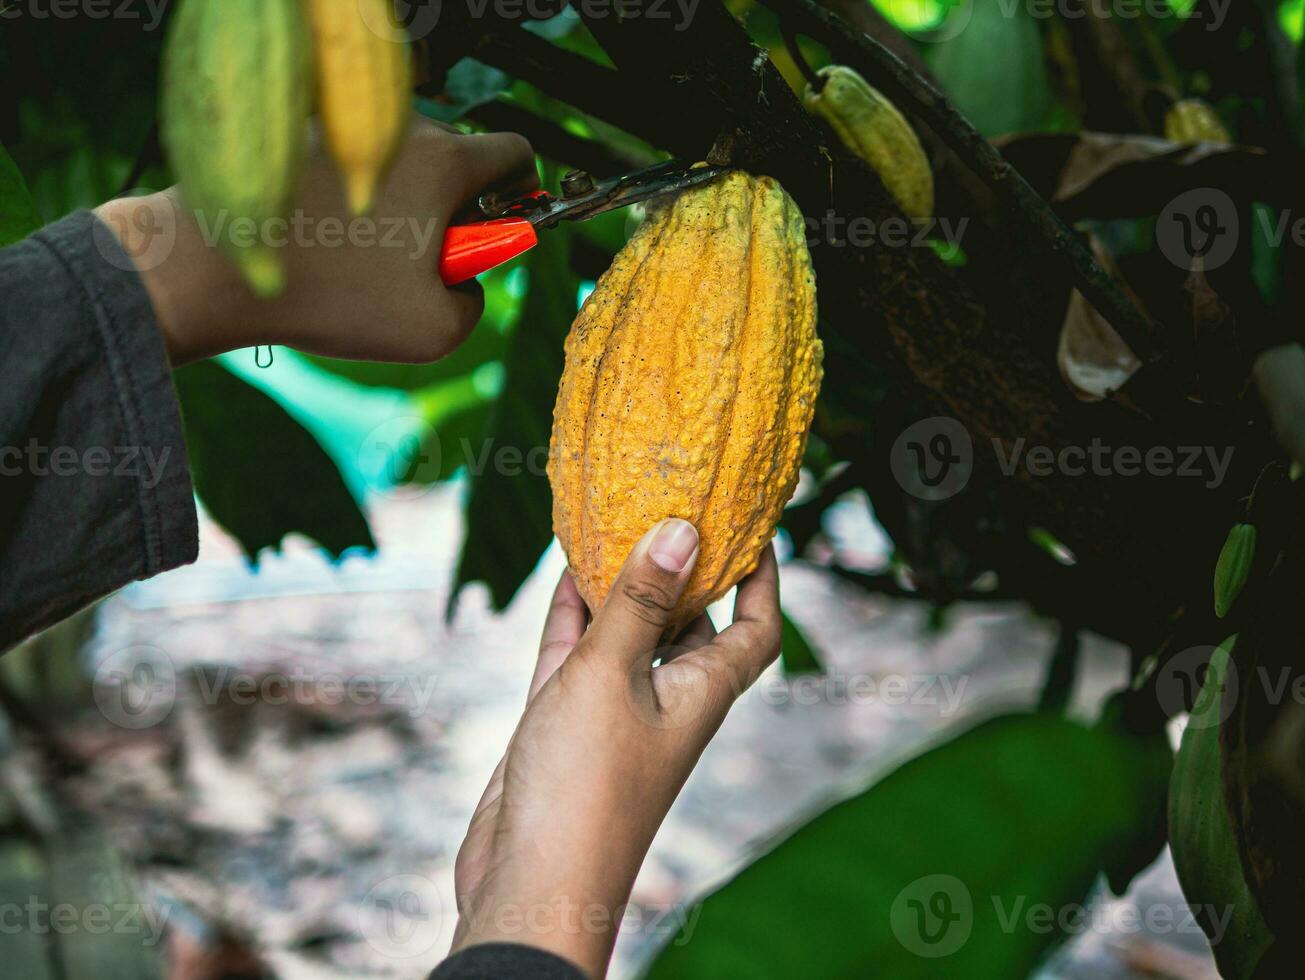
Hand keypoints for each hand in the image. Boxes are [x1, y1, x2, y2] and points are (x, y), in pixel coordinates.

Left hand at [94, 117, 536, 364]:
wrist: (215, 271)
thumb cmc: (332, 299)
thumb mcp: (435, 330)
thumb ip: (476, 304)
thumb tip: (465, 285)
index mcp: (444, 163)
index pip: (516, 154)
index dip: (520, 199)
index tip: (492, 236)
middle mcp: (401, 132)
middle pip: (459, 164)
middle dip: (453, 216)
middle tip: (419, 268)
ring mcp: (348, 133)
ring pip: (404, 171)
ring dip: (402, 215)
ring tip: (360, 265)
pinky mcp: (304, 142)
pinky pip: (355, 175)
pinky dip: (355, 211)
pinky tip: (323, 251)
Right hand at [449, 519, 781, 977]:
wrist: (531, 883)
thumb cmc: (586, 784)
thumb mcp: (613, 674)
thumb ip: (641, 600)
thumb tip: (684, 529)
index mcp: (702, 693)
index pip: (756, 627)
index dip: (765, 577)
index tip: (757, 524)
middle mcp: (667, 699)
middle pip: (691, 622)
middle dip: (684, 568)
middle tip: (671, 503)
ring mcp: (614, 711)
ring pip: (628, 632)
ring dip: (624, 584)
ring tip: (616, 519)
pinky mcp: (566, 721)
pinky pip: (578, 653)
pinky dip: (576, 614)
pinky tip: (568, 570)